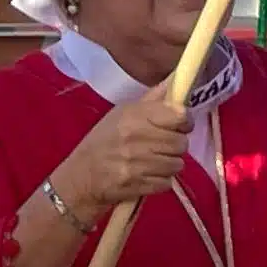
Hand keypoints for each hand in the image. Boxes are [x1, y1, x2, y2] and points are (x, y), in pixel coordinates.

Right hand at [58, 92, 192, 220]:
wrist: (81, 176)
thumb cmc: (103, 142)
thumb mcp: (121, 114)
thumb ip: (151, 101)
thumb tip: (175, 81)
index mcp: (134, 116)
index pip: (179, 115)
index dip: (185, 121)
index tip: (180, 125)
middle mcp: (137, 138)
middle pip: (182, 143)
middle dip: (176, 146)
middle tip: (162, 146)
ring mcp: (137, 163)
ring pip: (177, 164)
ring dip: (169, 165)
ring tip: (153, 162)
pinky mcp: (138, 185)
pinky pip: (167, 182)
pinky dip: (160, 180)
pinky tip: (147, 175)